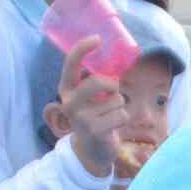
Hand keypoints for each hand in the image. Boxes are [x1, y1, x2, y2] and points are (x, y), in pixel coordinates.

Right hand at [60, 37, 126, 178]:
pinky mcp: (95, 131)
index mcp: (66, 90)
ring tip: (110, 116)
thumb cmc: (95, 117)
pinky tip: (113, 126)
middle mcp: (69, 102)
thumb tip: (118, 59)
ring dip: (120, 106)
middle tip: (114, 92)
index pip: (71, 64)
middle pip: (99, 82)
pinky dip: (123, 119)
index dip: (82, 48)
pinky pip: (122, 115)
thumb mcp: (90, 98)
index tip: (97, 38)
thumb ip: (97, 82)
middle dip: (113, 86)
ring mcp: (81, 118)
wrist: (91, 151)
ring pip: (116, 100)